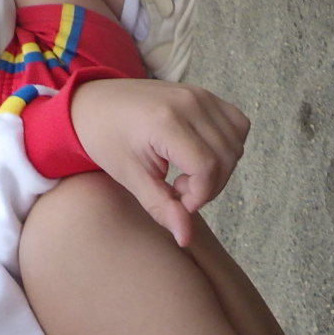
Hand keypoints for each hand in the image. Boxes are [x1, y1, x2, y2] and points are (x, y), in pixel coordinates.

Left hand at [67, 78, 248, 247]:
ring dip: (219, 170)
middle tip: (178, 192)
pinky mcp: (205, 95)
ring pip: (236, 144)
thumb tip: (185, 239)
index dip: (200, 195)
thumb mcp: (130, 178)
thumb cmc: (107, 139)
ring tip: (186, 175)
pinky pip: (237, 125)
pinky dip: (227, 147)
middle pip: (226, 157)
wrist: (95, 103)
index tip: (177, 203)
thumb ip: (161, 207)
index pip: (207, 167)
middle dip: (209, 187)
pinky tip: (200, 157)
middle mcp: (189, 103)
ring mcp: (200, 95)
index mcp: (166, 122)